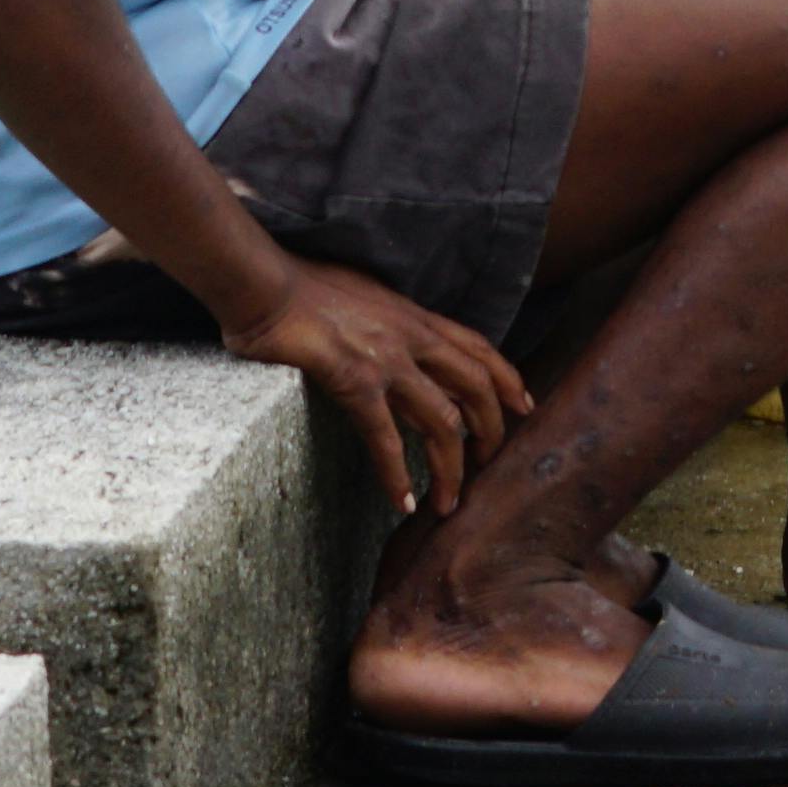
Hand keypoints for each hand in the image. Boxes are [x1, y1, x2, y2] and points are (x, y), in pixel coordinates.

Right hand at [219, 256, 527, 516]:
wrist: (263, 282)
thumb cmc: (299, 286)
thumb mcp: (362, 297)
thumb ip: (386, 321)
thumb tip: (391, 341)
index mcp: (414, 316)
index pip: (478, 347)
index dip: (507, 379)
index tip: (524, 407)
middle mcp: (412, 336)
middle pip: (476, 387)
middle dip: (492, 430)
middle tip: (490, 465)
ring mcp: (388, 359)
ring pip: (443, 421)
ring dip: (452, 468)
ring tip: (447, 504)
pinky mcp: (355, 381)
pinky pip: (387, 439)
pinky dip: (397, 475)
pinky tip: (402, 502)